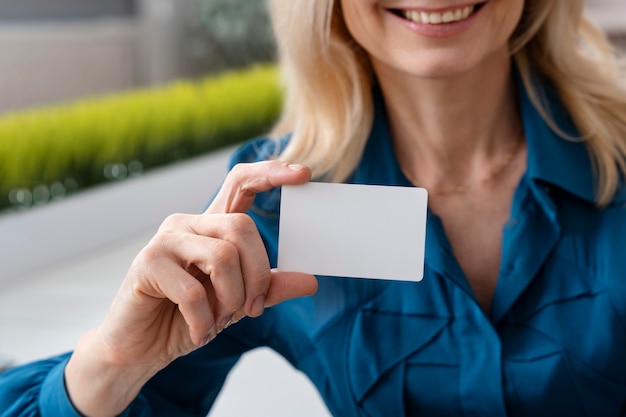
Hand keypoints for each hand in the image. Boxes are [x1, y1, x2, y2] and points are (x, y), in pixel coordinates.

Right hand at [65, 161, 317, 416]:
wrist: (141, 349)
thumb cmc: (187, 318)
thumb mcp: (236, 303)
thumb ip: (269, 288)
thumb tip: (310, 281)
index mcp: (211, 226)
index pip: (241, 183)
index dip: (270, 173)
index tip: (303, 174)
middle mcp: (188, 224)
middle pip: (242, 227)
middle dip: (257, 276)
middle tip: (250, 310)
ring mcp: (165, 240)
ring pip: (223, 256)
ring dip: (231, 300)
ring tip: (219, 320)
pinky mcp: (147, 264)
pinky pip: (194, 291)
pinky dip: (204, 321)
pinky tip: (198, 332)